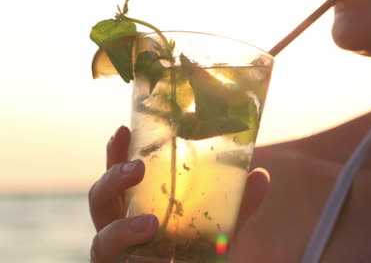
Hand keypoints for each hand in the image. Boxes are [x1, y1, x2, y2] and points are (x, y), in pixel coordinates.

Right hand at [88, 125, 269, 261]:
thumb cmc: (199, 255)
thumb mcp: (220, 229)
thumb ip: (238, 205)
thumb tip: (260, 174)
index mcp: (138, 207)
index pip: (120, 176)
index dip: (116, 153)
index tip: (123, 130)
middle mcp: (120, 228)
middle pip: (100, 199)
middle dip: (112, 179)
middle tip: (136, 167)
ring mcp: (116, 254)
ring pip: (101, 239)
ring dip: (121, 229)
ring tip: (150, 224)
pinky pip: (110, 262)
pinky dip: (127, 250)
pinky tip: (152, 253)